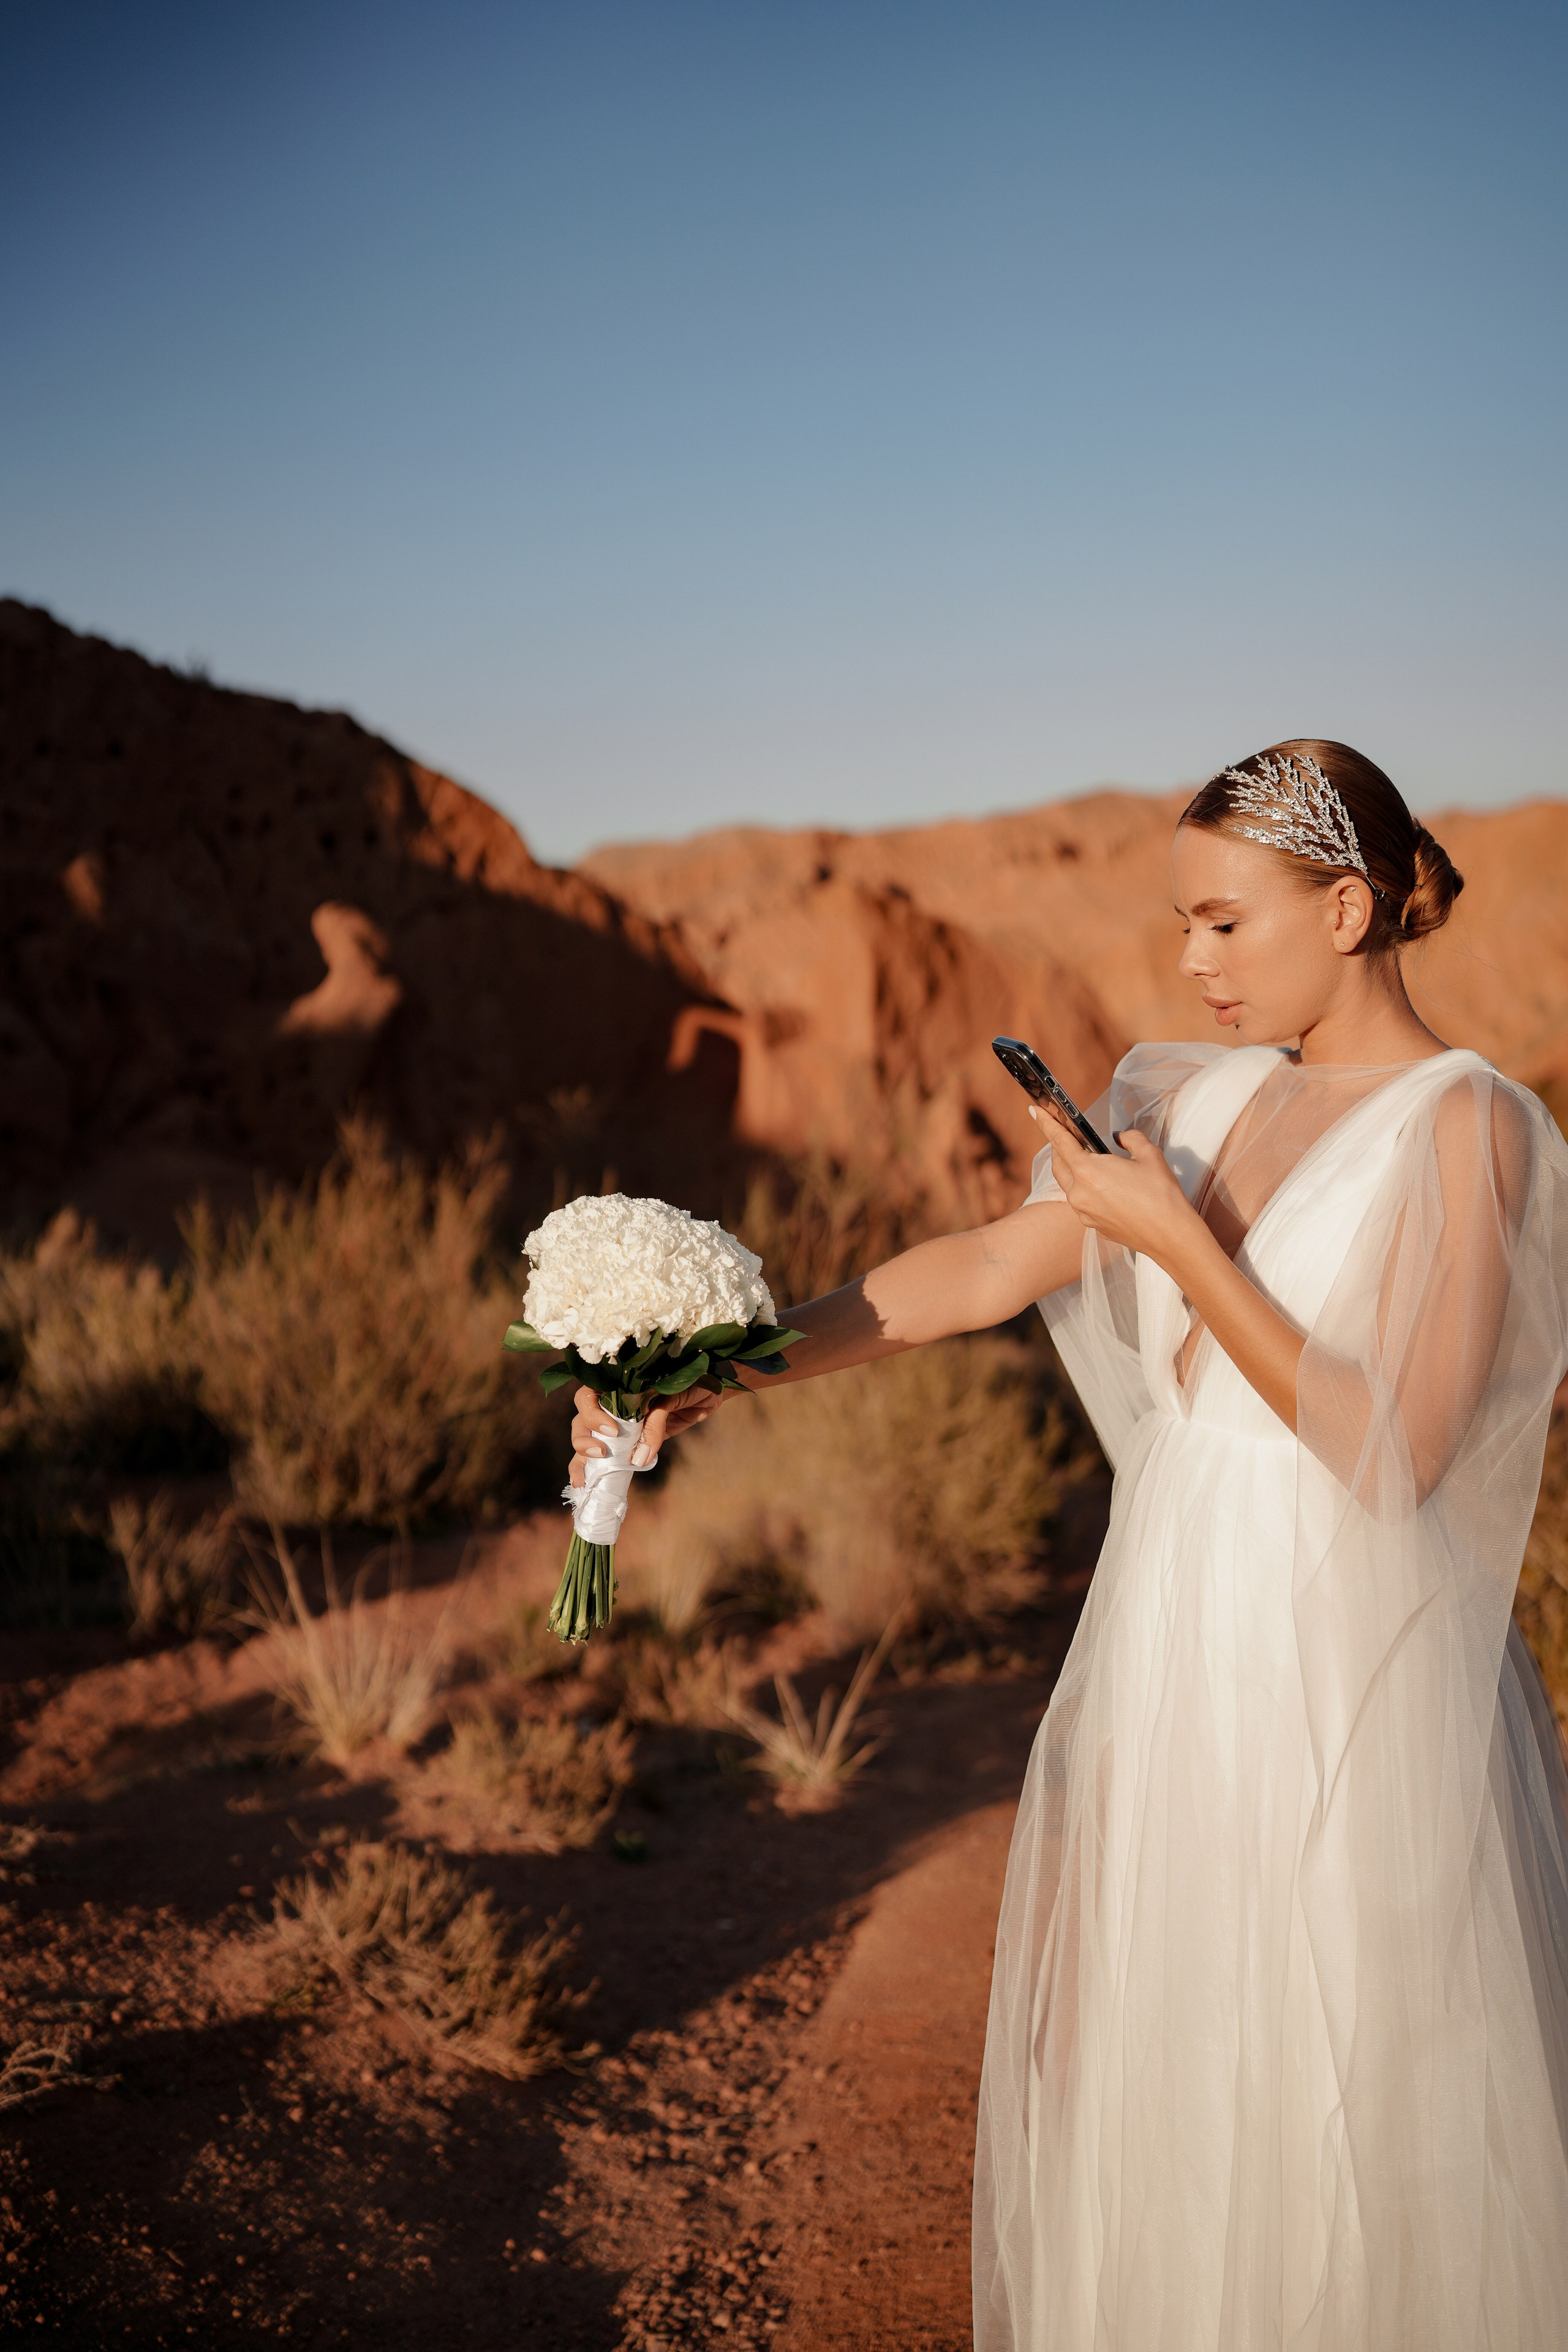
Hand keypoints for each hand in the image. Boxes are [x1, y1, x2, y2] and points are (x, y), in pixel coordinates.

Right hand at [567, 1383, 726, 1486]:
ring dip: (581, 1457)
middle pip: (582, 1420)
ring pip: (587, 1439)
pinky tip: (583, 1483)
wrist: (711, 1392)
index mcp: (618, 1385)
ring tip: (583, 1478)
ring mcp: (620, 1425)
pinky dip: (592, 1469)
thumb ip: (654, 1424)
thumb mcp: (671, 1399)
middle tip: (601, 1453)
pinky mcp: (631, 1443)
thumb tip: (639, 1458)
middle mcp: (613, 1404)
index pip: (588, 1396)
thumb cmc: (690, 1385)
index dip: (592, 1413)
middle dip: (583, 1438)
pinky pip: (606, 1455)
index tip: (612, 1430)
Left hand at [1030, 1105, 1199, 1270]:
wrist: (1170, 1235)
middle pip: (1058, 1164)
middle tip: (1070, 1135)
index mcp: (1087, 1171)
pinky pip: (1082, 1202)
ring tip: (1092, 1161)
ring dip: (1074, 1169)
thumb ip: (1130, 1138)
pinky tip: (1106, 1187)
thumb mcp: (1149, 1154)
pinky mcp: (1092, 1226)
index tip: (1035, 1110)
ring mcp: (1083, 1212)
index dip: (1046, 1123)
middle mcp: (1078, 1193)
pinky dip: (1087, 1189)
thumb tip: (1120, 1138)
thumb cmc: (1161, 1194)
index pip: (1059, 1141)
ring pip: (1069, 1184)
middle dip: (1060, 1147)